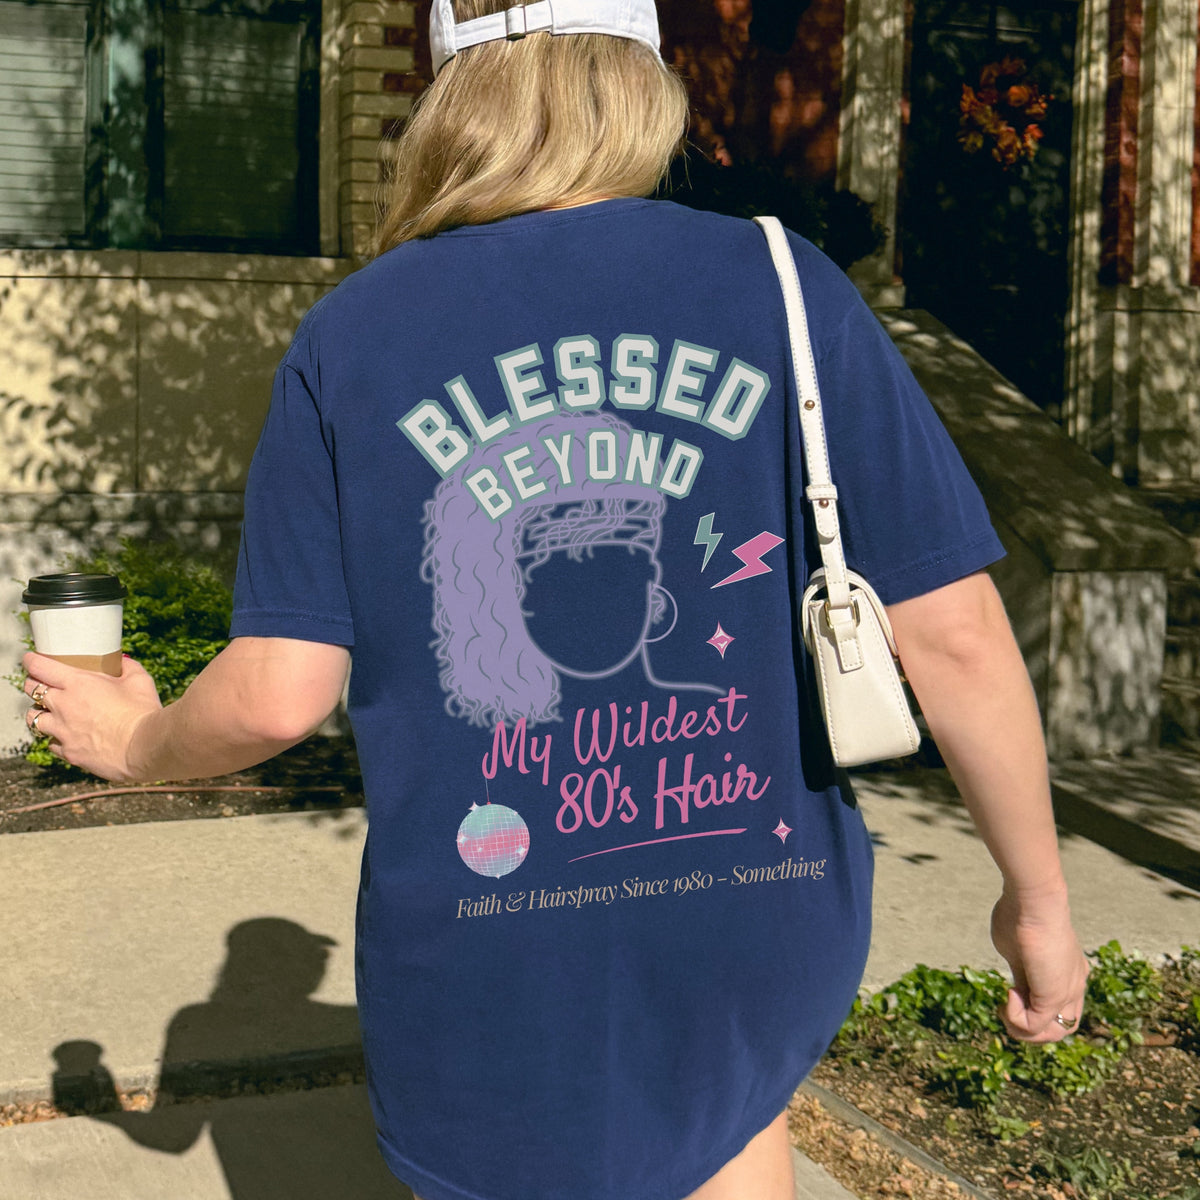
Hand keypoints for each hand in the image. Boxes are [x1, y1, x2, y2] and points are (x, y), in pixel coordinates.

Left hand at [22, 651, 162, 782]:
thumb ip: (128, 668)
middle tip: (43, 684)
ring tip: (51, 712)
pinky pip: (52, 743)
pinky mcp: (69, 752)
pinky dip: (56, 738)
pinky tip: (68, 736)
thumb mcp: (140, 681)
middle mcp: (63, 706)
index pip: (40, 667)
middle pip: (31, 691)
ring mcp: (63, 731)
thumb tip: (123, 662)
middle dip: (34, 684)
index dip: (32, 661)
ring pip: (34, 718)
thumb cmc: (142, 711)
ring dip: (40, 712)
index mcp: (78, 684)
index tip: (31, 659)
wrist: (144, 747)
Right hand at [990, 887, 1089, 1042]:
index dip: (1032, 1009)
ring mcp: (1068, 992)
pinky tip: (1008, 994)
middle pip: (1061, 1028)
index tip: (1010, 992)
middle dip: (1029, 1027)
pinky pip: (1034, 1026)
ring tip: (1006, 1006)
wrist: (1034, 902)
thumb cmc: (1021, 916)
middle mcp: (1075, 986)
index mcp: (1069, 973)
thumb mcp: (1017, 950)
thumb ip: (1020, 972)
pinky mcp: (1053, 996)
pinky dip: (1015, 1017)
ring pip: (1054, 1035)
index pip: (1059, 1008)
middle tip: (1007, 1006)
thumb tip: (1015, 984)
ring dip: (1023, 1029)